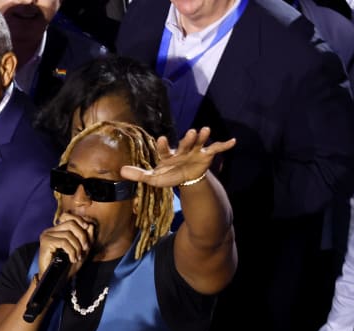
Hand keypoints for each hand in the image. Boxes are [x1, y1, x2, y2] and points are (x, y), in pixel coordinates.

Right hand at [37, 212, 94, 278]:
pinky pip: (64, 242)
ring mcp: (46, 236)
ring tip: (77, 257)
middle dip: (82, 236)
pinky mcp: (45, 243)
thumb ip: (86, 239)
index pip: (70, 218)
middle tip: (85, 248)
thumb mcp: (81, 251)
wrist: (54, 280)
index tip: (88, 230)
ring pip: (68, 234)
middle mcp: (50, 231)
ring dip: (77, 247)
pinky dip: (71, 251)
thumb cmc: (66, 267)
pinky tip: (72, 259)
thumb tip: (90, 225)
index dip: (81, 222)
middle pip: (71, 224)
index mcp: (56, 231)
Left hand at [119, 127, 235, 187]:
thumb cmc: (169, 175)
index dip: (164, 146)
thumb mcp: (154, 178)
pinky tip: (233, 141)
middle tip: (191, 131)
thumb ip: (139, 174)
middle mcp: (182, 149)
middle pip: (185, 143)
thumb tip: (120, 171)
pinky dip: (224, 145)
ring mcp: (195, 151)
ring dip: (203, 137)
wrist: (187, 177)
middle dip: (188, 139)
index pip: (165, 150)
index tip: (161, 139)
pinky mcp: (207, 155)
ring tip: (206, 129)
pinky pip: (216, 149)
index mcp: (168, 155)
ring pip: (200, 143)